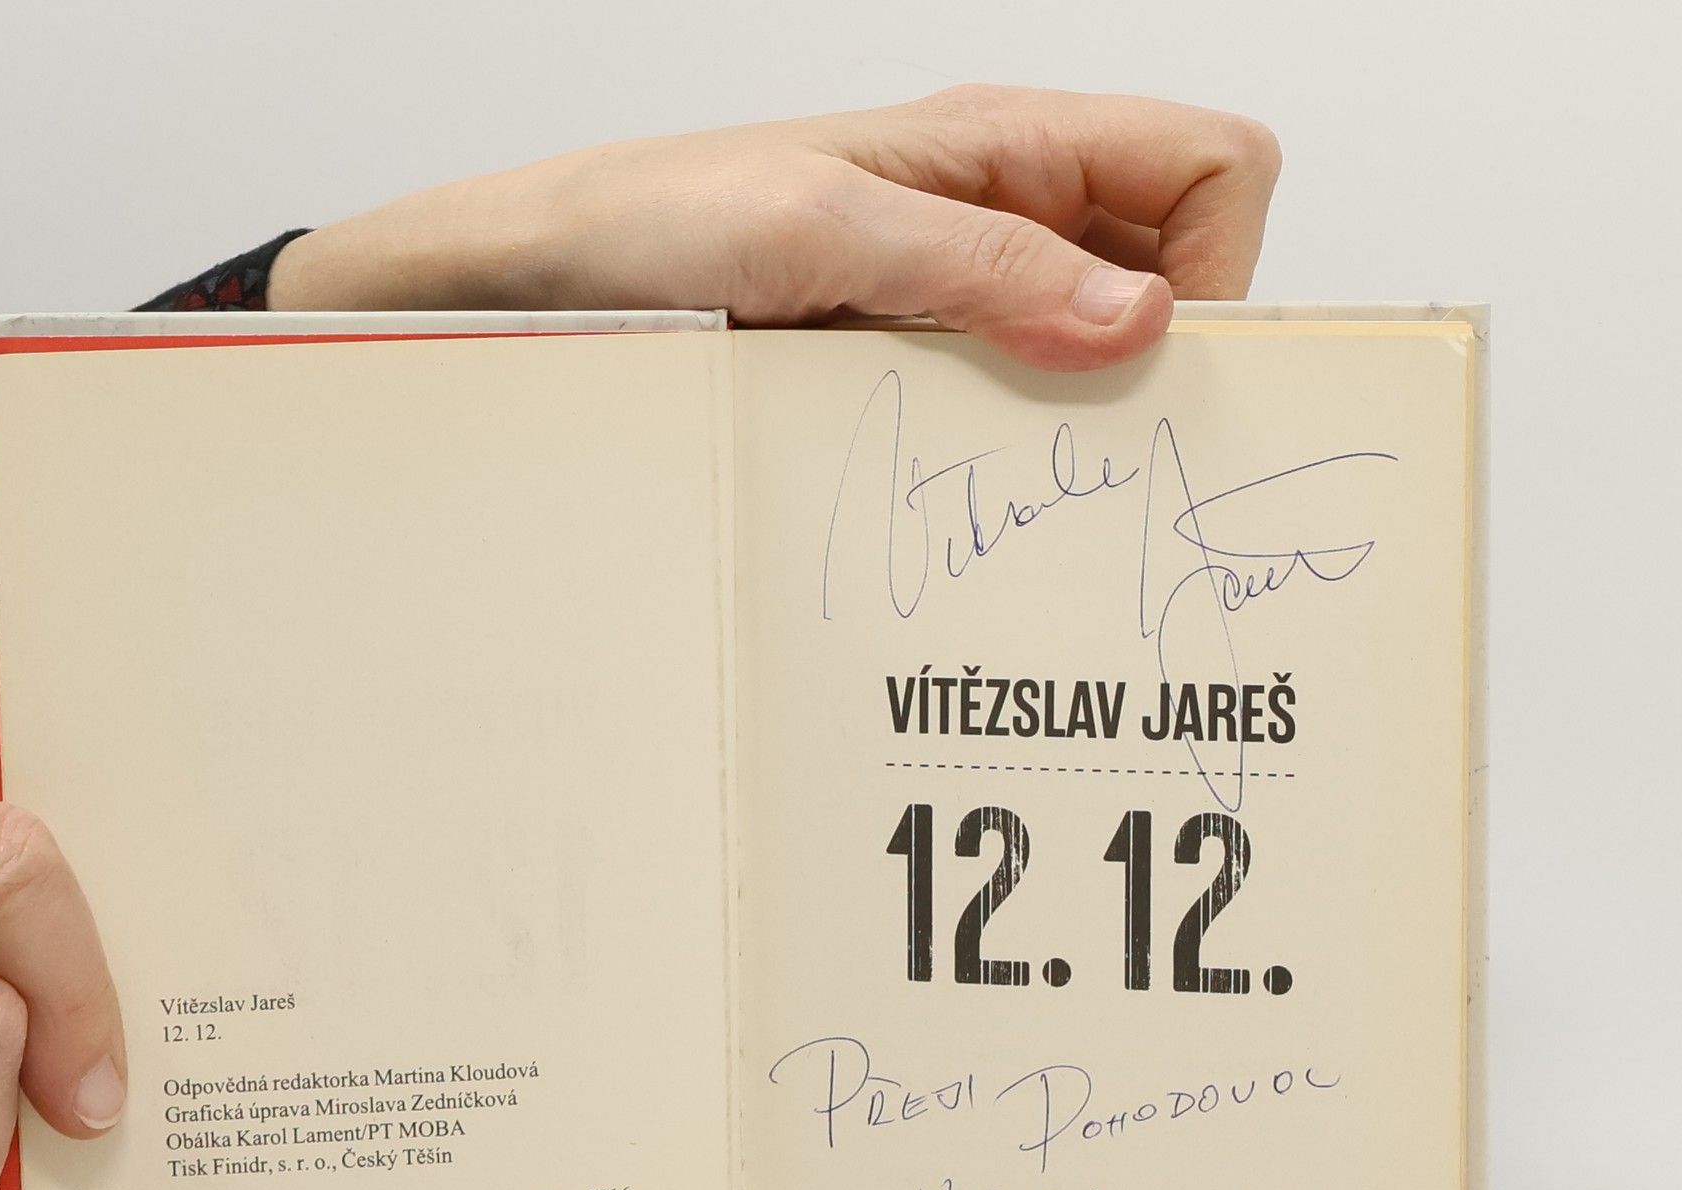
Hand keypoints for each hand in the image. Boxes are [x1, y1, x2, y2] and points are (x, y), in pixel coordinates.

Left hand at [268, 85, 1281, 370]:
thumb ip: (982, 267)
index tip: (1148, 356)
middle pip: (1175, 266)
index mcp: (1008, 143)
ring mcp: (960, 287)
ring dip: (1081, 410)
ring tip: (1014, 468)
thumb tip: (1138, 321)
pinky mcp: (912, 355)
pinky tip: (958, 474)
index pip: (1213, 165)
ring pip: (1097, 345)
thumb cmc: (657, 221)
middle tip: (1091, 439)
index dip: (1220, 260)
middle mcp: (1003, 209)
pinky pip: (1009, 392)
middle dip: (1161, 356)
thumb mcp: (824, 230)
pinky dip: (1010, 435)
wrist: (542, 280)